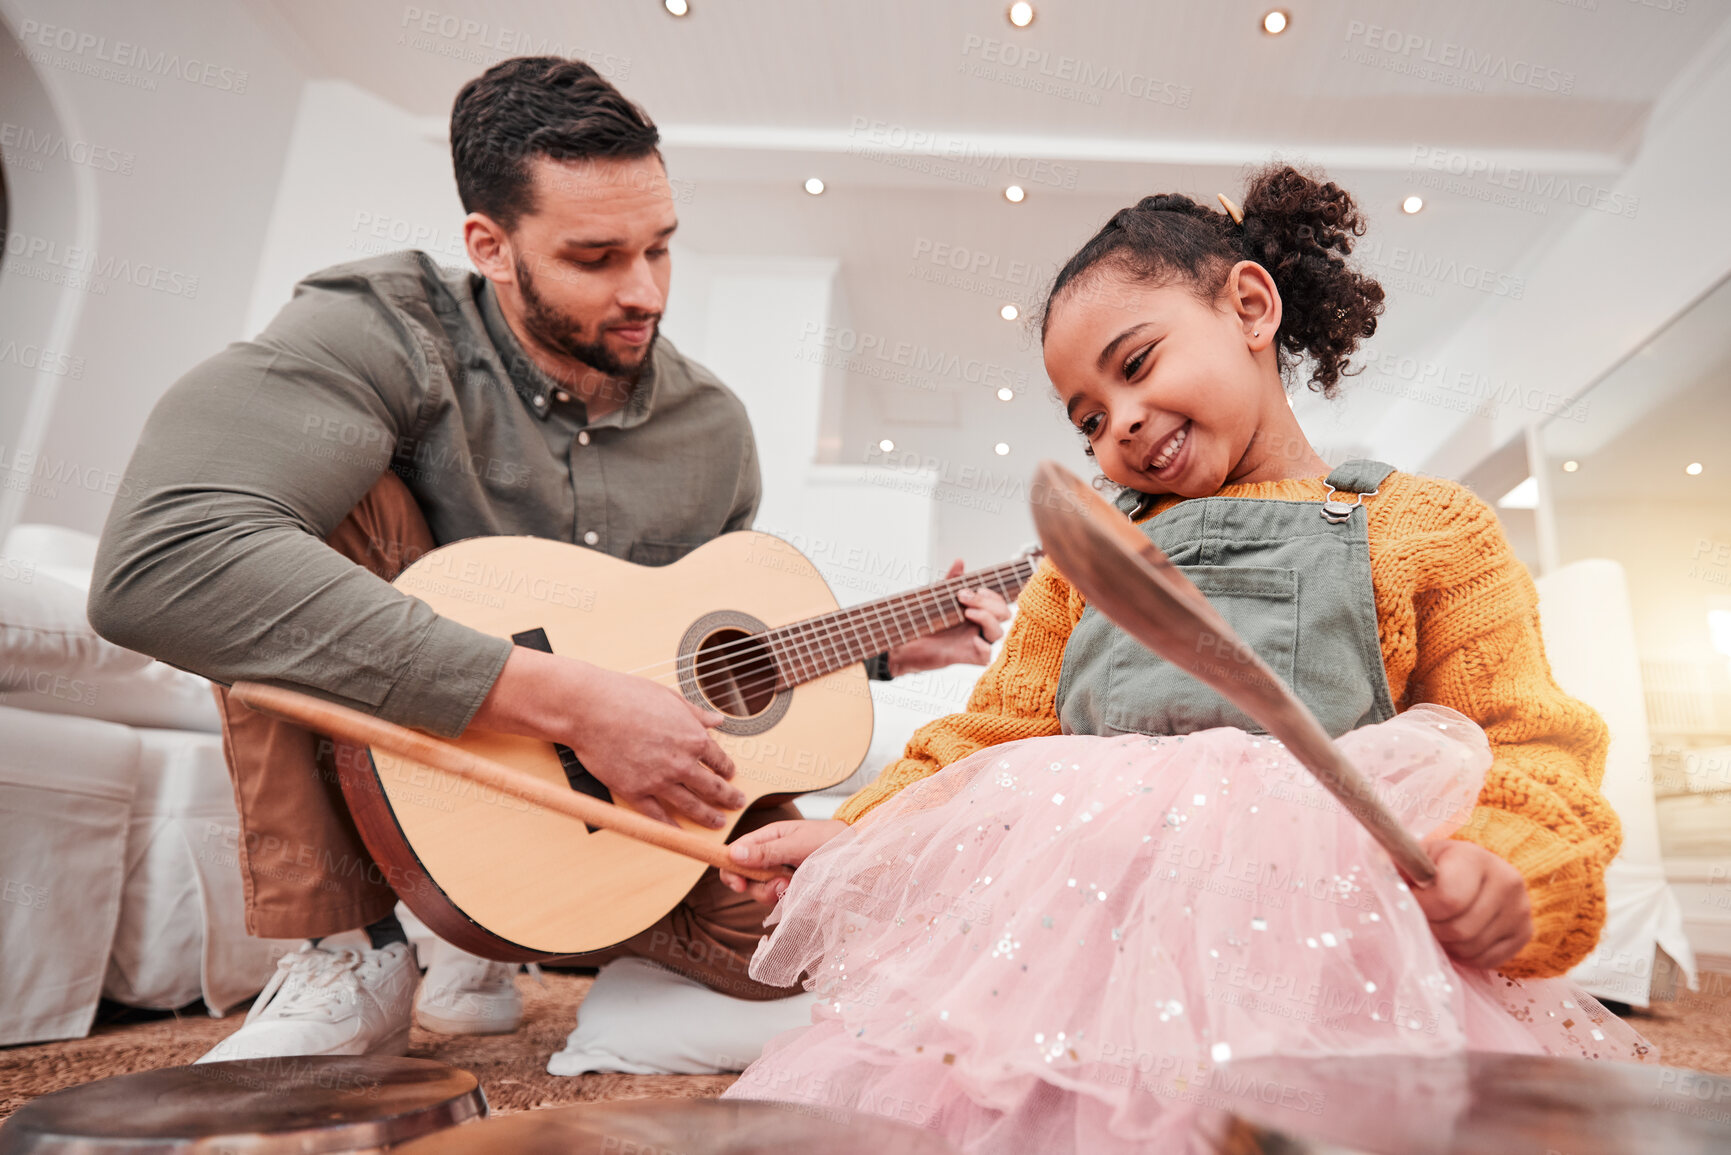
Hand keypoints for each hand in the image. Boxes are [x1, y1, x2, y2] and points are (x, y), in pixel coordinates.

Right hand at [469, 647, 745, 828]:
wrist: (590, 708)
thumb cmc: (627, 696)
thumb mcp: (670, 698)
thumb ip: (696, 713)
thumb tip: (717, 719)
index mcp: (693, 737)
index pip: (720, 760)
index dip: (727, 770)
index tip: (730, 775)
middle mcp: (681, 763)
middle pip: (712, 787)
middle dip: (728, 798)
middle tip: (736, 803)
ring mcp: (658, 781)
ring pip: (691, 806)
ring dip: (707, 817)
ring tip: (717, 823)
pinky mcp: (635, 792)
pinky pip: (657, 816)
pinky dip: (670, 827)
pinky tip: (679, 832)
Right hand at [719, 818, 848, 903]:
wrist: (861, 852)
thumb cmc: (831, 839)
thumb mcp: (797, 843)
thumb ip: (767, 851)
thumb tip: (734, 854)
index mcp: (767, 838)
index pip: (735, 854)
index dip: (731, 871)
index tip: (739, 885)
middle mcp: (770, 858)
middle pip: (746, 879)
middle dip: (761, 887)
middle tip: (783, 884)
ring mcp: (781, 875)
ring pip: (763, 893)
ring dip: (777, 894)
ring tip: (797, 885)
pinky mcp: (794, 891)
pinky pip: (781, 902)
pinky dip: (791, 901)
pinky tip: (805, 893)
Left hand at [885, 559, 1010, 674]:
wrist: (905, 643)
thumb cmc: (924, 622)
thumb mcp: (937, 598)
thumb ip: (951, 581)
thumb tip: (960, 561)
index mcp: (976, 612)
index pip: (998, 602)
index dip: (992, 595)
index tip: (975, 589)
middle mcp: (978, 627)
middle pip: (1003, 614)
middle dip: (989, 603)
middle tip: (964, 598)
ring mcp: (975, 642)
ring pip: (998, 633)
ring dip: (987, 619)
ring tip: (967, 613)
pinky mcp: (966, 658)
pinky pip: (986, 657)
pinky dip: (984, 649)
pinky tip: (975, 641)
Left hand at [1412, 836, 1532, 969]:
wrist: (1474, 873)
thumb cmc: (1435, 866)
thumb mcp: (1416, 859)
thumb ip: (1400, 869)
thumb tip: (1382, 882)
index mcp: (1474, 857)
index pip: (1448, 899)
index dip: (1422, 907)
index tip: (1412, 902)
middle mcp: (1506, 880)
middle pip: (1459, 929)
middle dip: (1433, 929)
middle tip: (1425, 918)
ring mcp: (1520, 909)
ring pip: (1472, 948)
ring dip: (1447, 944)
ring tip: (1440, 925)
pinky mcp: (1525, 932)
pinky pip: (1487, 960)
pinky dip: (1466, 955)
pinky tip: (1458, 937)